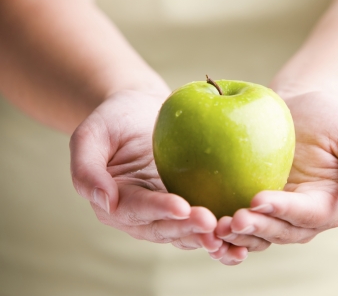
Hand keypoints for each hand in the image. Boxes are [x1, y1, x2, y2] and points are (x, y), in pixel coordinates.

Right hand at [70, 90, 221, 252]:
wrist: (143, 111)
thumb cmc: (116, 118)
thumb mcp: (91, 133)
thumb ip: (86, 168)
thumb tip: (104, 202)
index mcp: (115, 202)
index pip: (136, 209)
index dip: (158, 210)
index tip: (182, 207)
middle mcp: (142, 214)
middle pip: (165, 228)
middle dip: (188, 228)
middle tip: (212, 223)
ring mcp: (168, 211)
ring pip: (187, 231)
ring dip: (208, 236)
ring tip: (230, 232)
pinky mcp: (190, 202)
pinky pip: (204, 219)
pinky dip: (221, 227)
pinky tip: (242, 226)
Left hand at [214, 92, 337, 258]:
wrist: (300, 111)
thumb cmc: (330, 119)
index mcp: (330, 203)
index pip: (309, 213)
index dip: (285, 210)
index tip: (258, 199)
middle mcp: (304, 216)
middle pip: (282, 231)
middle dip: (258, 228)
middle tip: (232, 220)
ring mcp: (278, 213)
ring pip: (260, 235)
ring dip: (239, 237)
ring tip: (215, 229)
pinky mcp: (256, 205)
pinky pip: (244, 223)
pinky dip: (228, 231)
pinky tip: (207, 228)